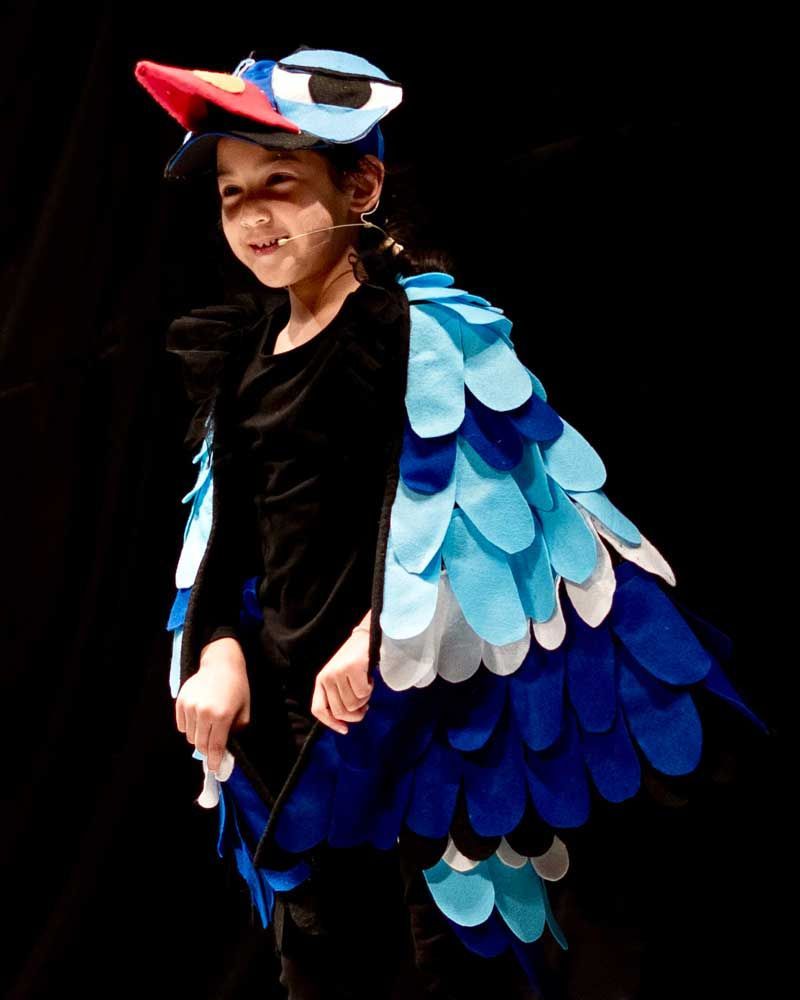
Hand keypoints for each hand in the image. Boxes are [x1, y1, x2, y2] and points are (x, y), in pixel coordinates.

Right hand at [175, 637, 250, 772]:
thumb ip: (237, 732)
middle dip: (207, 751)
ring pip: (189, 737)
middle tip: (213, 751)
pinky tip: (199, 720)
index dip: (215, 761)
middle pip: (200, 744)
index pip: (216, 746)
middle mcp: (204, 712)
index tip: (216, 769)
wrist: (222, 664)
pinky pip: (181, 726)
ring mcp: (190, 706)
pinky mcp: (181, 702)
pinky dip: (189, 728)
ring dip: (198, 738)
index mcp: (222, 715)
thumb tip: (228, 750)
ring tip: (208, 729)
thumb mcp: (245, 711)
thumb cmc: (237, 687)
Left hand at [311, 626, 373, 734]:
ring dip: (364, 700)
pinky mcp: (352, 668)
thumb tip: (345, 722)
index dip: (331, 723)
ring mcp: (338, 673)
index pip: (318, 710)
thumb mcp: (339, 679)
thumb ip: (338, 696)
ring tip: (365, 687)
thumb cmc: (353, 662)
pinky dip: (370, 690)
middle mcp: (326, 677)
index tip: (345, 729)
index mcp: (321, 681)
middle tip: (365, 707)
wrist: (364, 639)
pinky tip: (369, 679)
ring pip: (353, 704)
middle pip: (340, 711)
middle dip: (355, 715)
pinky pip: (363, 693)